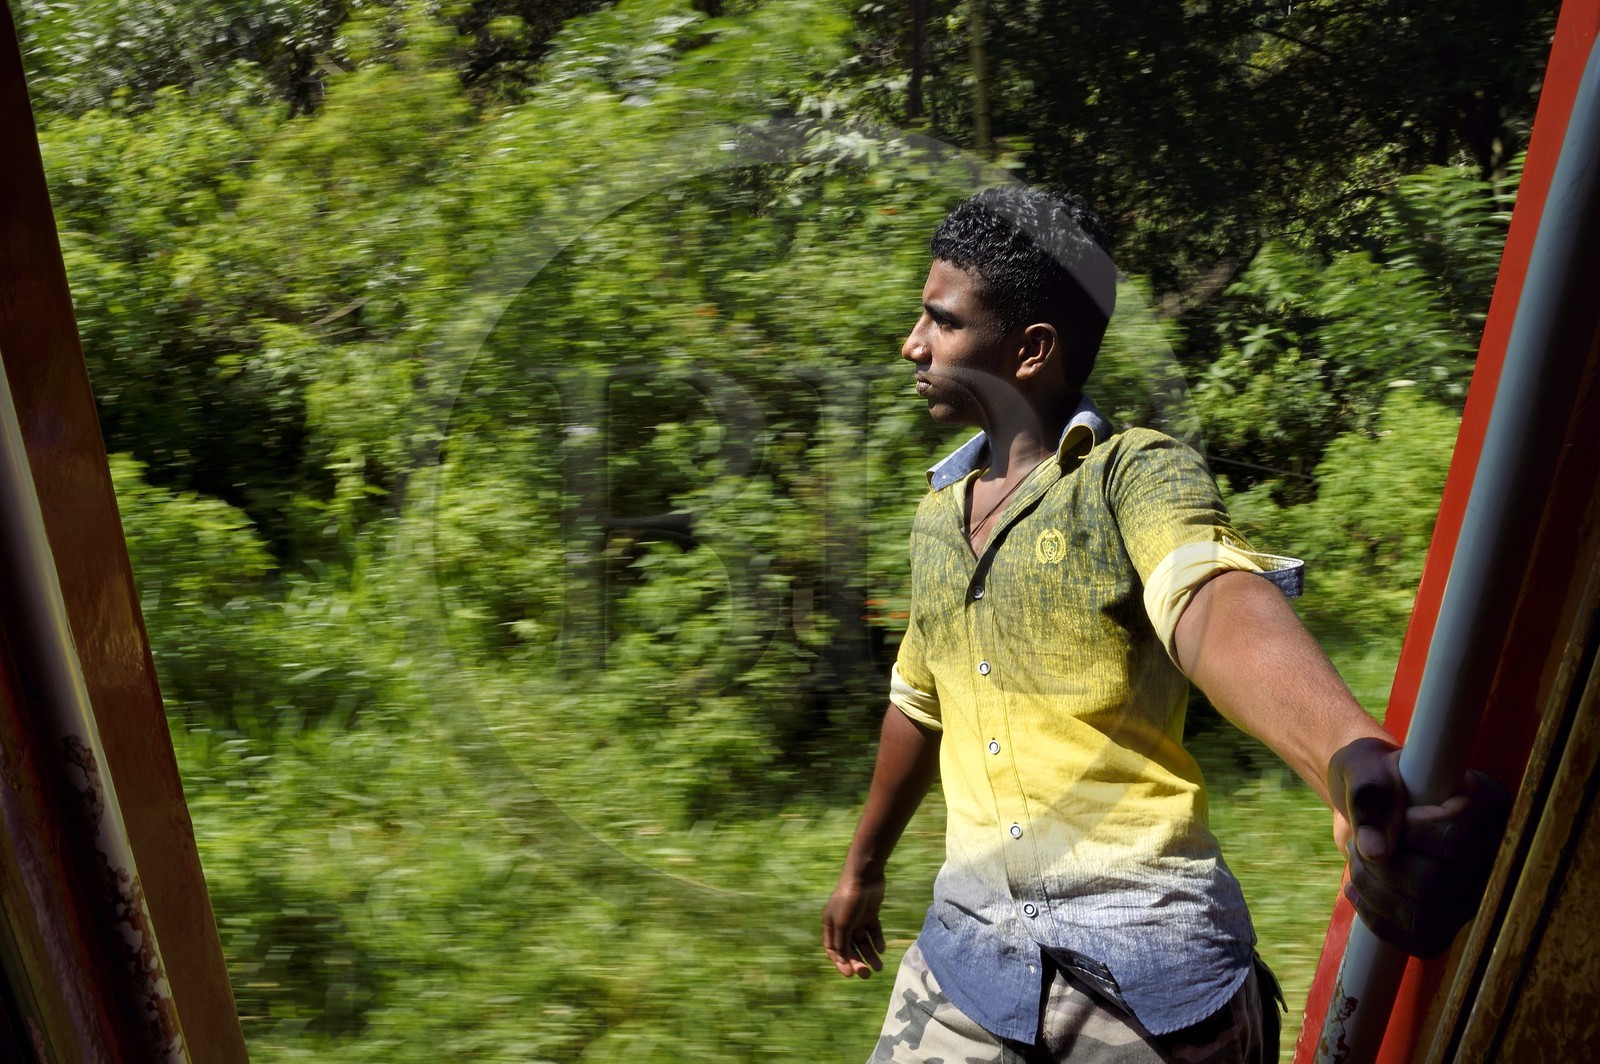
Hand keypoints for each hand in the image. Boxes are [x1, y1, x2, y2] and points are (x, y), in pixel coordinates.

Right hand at [823, 872, 887, 977]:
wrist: (865, 875)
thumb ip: (842, 944)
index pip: (833, 949)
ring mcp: (857, 918)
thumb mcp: (843, 924)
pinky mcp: (870, 913)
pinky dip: (877, 941)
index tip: (850, 974)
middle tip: (867, 975)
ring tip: (879, 967)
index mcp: (830, 925)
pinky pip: (873, 931)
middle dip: (858, 962)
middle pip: (849, 948)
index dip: (840, 963)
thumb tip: (842, 961)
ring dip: (870, 955)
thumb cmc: (849, 899)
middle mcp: (842, 923)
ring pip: (863, 942)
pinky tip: (881, 950)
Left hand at [1327, 738, 1510, 957]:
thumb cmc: (1372, 775)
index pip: (1452, 839)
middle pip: (1434, 885)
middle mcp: (1493, 854)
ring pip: (1422, 917)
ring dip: (1373, 894)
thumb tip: (1375, 851)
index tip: (1381, 816)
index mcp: (1486, 804)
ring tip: (1357, 865)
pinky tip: (1359, 893)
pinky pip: (1421, 941)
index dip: (1404, 833)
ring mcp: (1476, 892)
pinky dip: (1379, 923)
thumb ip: (1371, 796)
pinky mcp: (1452, 919)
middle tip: (1358, 845)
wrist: (1374, 798)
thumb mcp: (1365, 767)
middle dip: (1378, 868)